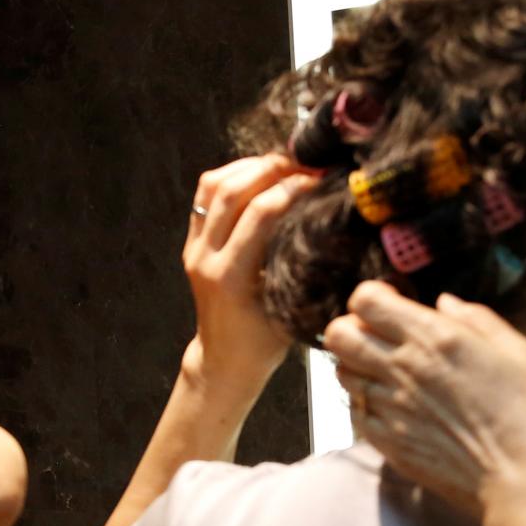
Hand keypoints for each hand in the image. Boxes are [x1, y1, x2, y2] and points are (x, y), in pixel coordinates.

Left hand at [186, 155, 318, 390]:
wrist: (223, 361)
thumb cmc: (263, 344)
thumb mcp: (291, 310)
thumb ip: (303, 268)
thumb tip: (334, 222)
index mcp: (230, 277)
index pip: (259, 212)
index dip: (292, 187)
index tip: (320, 180)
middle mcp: (205, 257)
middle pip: (232, 189)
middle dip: (272, 168)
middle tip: (305, 164)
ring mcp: (194, 247)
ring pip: (214, 185)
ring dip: (250, 166)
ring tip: (284, 164)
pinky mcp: (191, 242)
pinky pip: (205, 195)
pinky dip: (232, 174)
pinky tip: (260, 174)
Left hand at [321, 282, 525, 520]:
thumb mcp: (520, 351)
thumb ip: (478, 320)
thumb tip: (445, 304)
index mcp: (433, 338)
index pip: (366, 302)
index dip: (373, 297)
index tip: (394, 305)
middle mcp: (401, 370)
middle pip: (338, 336)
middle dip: (352, 328)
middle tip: (380, 337)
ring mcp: (390, 411)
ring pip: (342, 376)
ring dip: (358, 367)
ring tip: (389, 373)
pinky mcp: (389, 445)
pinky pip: (356, 415)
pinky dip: (366, 405)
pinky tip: (395, 409)